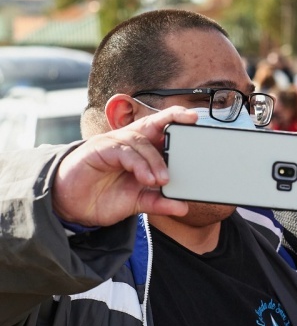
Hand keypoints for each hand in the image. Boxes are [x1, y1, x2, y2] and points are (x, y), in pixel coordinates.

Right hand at [52, 106, 197, 226]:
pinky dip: (137, 164)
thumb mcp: (138, 201)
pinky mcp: (98, 149)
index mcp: (142, 151)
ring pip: (140, 141)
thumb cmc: (105, 196)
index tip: (195, 118)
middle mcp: (129, 142)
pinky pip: (122, 150)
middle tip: (191, 121)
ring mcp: (113, 143)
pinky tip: (146, 179)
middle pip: (153, 123)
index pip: (162, 130)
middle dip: (173, 118)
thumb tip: (183, 207)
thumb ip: (160, 202)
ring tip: (163, 180)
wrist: (72, 206)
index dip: (177, 119)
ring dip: (155, 161)